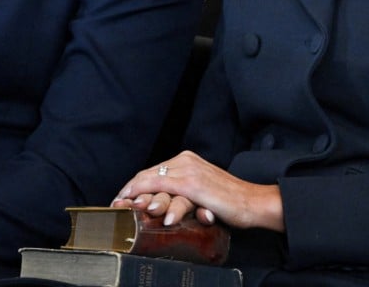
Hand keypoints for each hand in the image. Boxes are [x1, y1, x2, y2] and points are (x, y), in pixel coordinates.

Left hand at [113, 150, 284, 231]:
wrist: (252, 201)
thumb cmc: (229, 201)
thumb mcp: (200, 193)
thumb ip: (182, 193)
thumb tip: (159, 204)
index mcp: (187, 160)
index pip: (152, 171)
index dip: (134, 186)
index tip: (121, 200)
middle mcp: (186, 160)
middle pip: (148, 174)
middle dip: (129, 191)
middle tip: (115, 206)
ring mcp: (189, 170)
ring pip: (152, 179)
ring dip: (135, 195)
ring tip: (124, 207)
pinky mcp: (194, 184)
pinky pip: (165, 188)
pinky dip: (152, 197)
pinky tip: (145, 210)